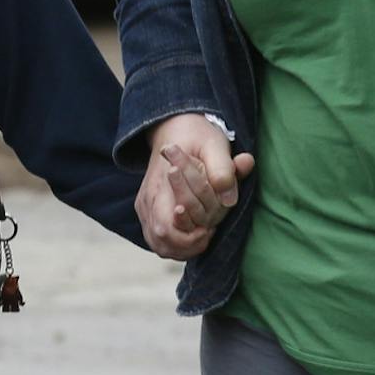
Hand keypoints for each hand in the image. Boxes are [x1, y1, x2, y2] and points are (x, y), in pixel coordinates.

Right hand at [136, 114, 254, 260]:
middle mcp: (147, 198)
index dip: (188, 238)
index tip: (209, 230)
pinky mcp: (148, 209)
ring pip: (158, 244)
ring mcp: (145, 205)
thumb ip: (224, 170)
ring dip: (182, 248)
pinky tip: (193, 236)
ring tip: (202, 237)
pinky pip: (157, 239)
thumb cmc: (197, 136)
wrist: (174, 126)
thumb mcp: (215, 144)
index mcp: (160, 184)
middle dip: (187, 246)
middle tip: (208, 234)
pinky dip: (176, 245)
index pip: (164, 228)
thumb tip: (230, 199)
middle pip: (160, 240)